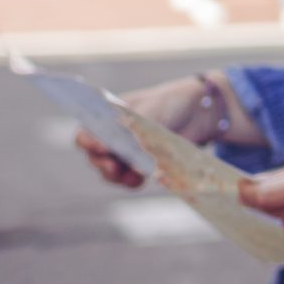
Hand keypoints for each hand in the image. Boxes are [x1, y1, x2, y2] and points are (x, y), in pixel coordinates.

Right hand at [74, 77, 207, 189]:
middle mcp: (111, 136)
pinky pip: (128, 179)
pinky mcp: (140, 166)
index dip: (89, 142)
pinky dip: (132, 181)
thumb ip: (136, 129)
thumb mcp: (152, 110)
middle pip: (95, 157)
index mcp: (107, 116)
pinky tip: (141, 179)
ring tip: (133, 177)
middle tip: (114, 168)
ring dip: (117, 177)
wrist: (197, 112)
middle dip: (102, 164)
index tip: (102, 147)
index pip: (87, 132)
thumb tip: (128, 152)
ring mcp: (125, 152)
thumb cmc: (169, 103)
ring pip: (109, 172)